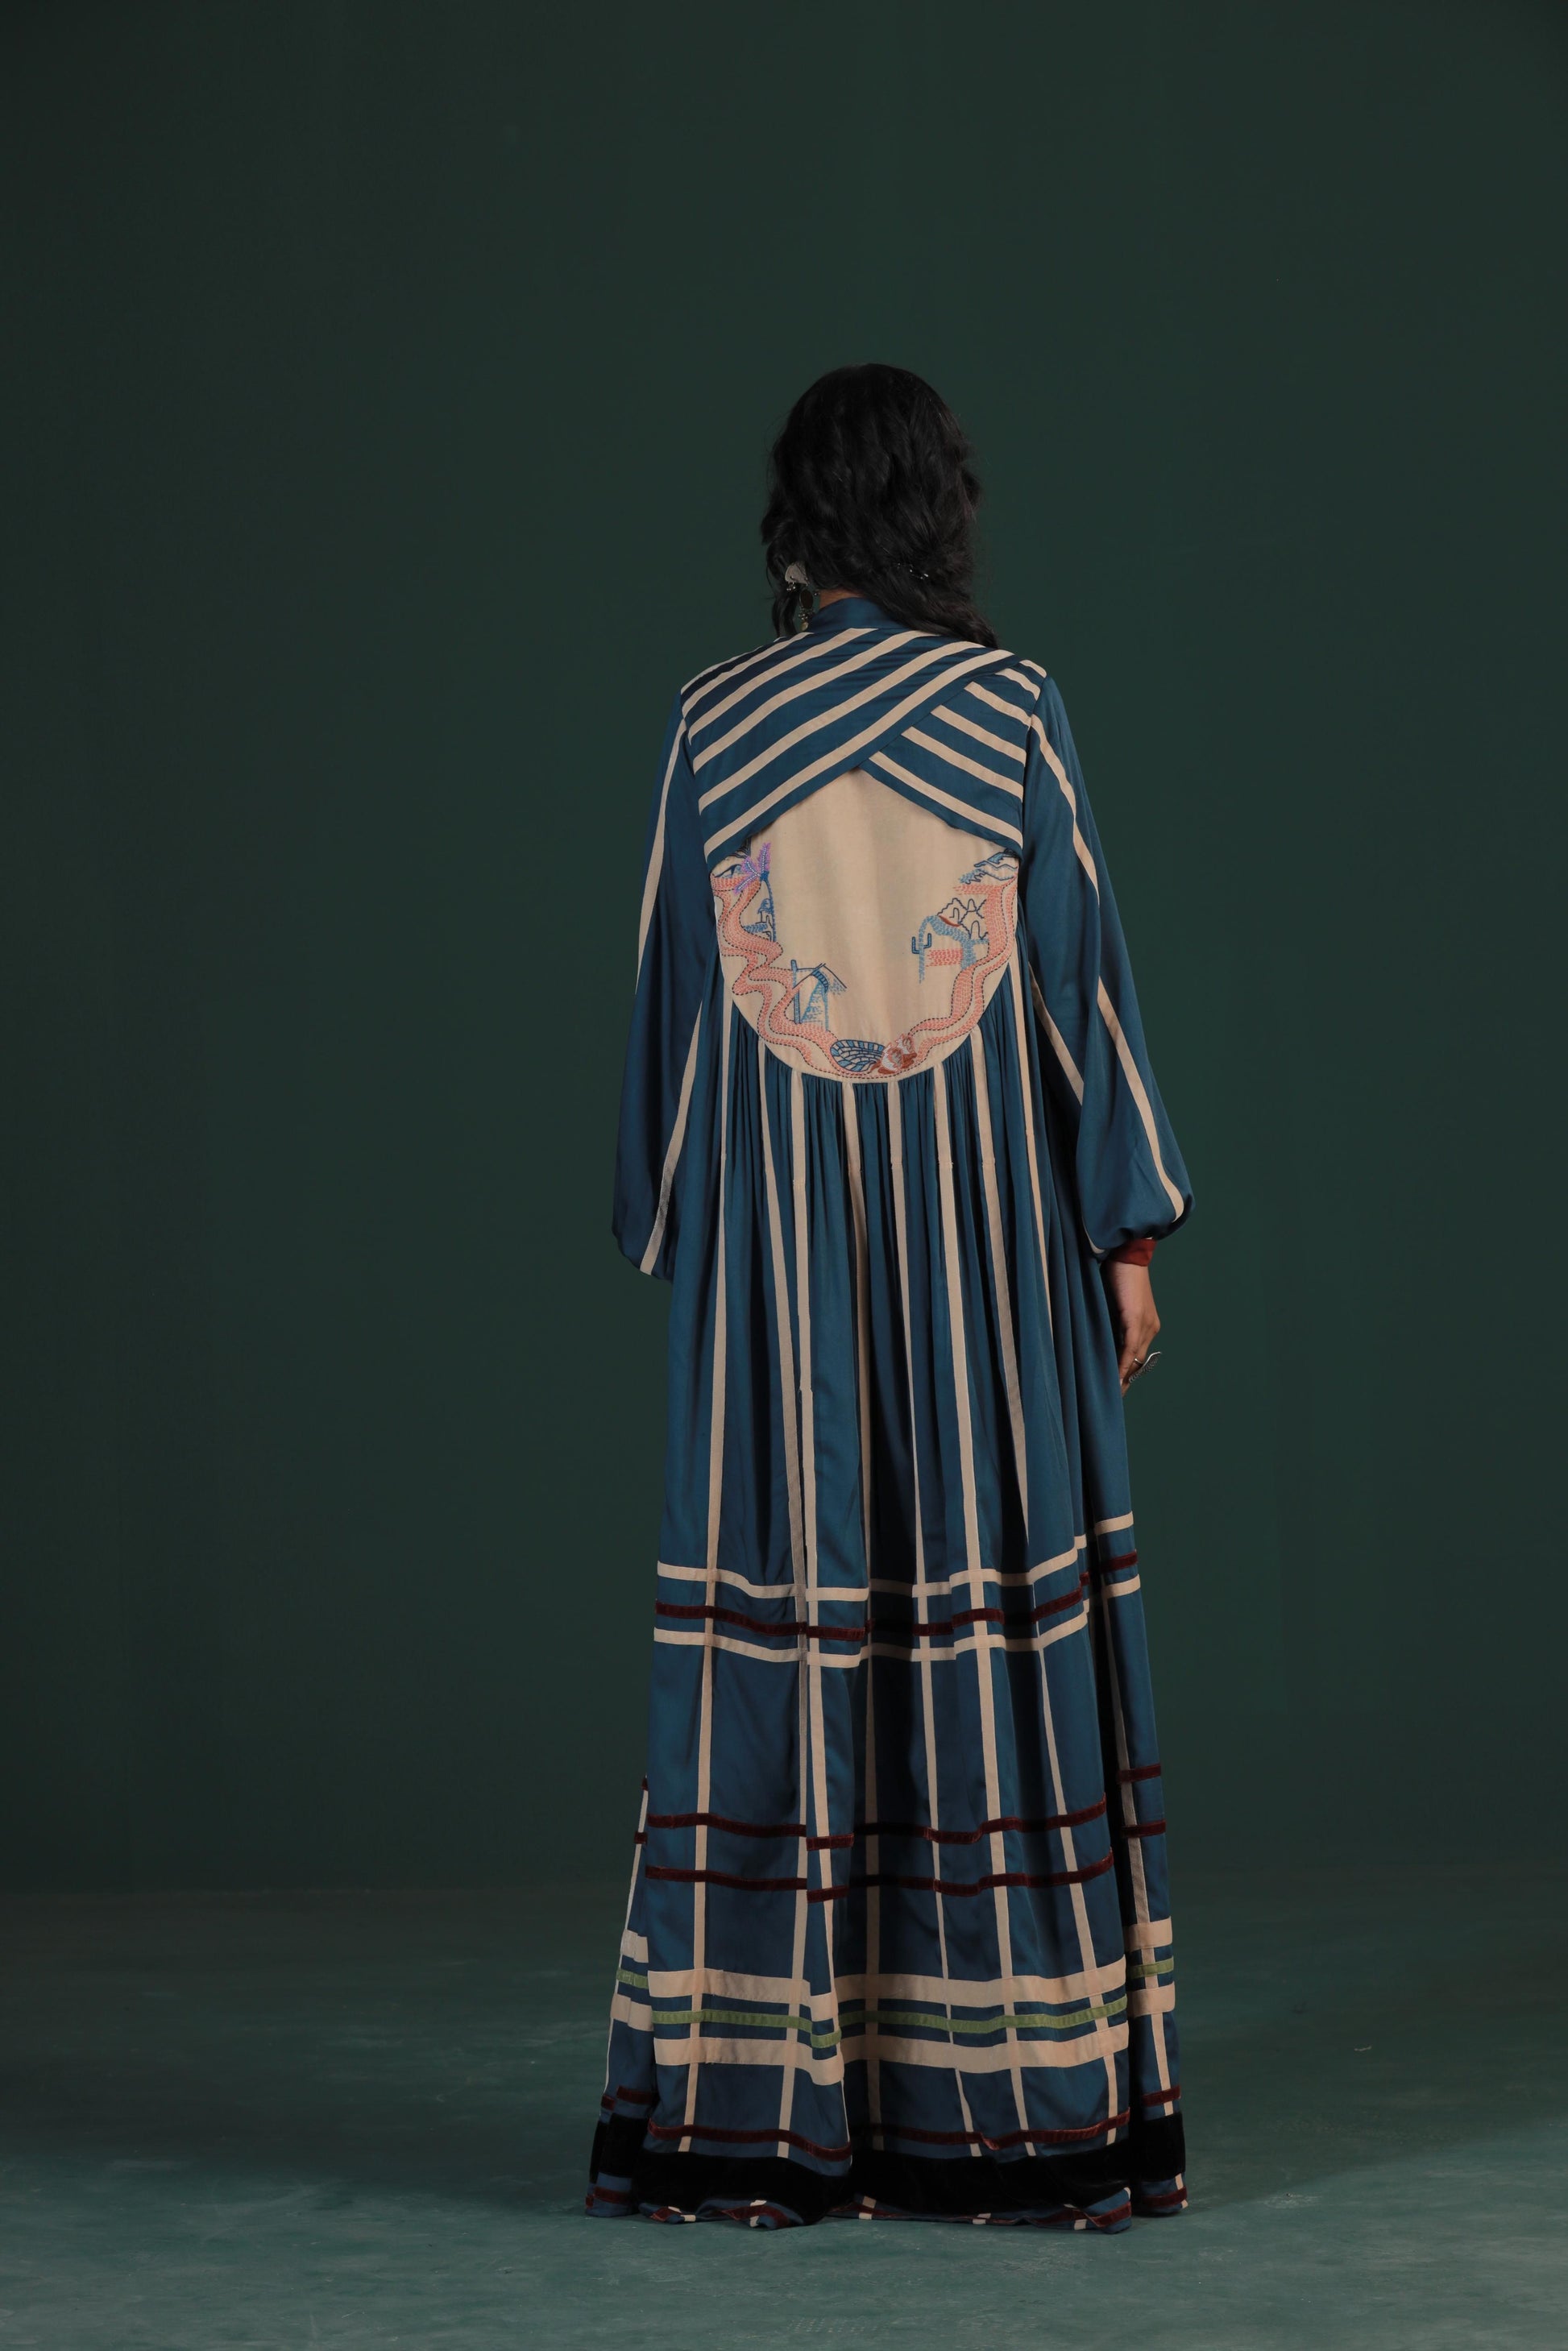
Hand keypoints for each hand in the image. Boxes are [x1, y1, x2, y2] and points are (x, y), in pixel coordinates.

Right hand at [1103, 1261, 1160, 1394]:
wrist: (1128, 1254)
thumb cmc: (1119, 1275)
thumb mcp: (1116, 1304)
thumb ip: (1113, 1321)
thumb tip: (1101, 1337)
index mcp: (1148, 1324)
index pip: (1138, 1355)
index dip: (1128, 1372)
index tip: (1118, 1387)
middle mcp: (1151, 1327)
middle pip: (1138, 1361)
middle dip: (1126, 1380)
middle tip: (1114, 1397)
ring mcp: (1145, 1323)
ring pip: (1135, 1358)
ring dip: (1123, 1376)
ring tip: (1113, 1393)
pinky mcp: (1135, 1318)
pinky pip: (1129, 1347)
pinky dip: (1122, 1363)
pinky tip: (1115, 1376)